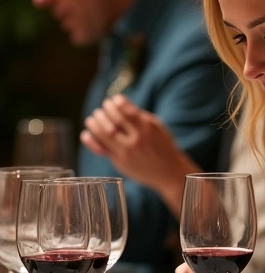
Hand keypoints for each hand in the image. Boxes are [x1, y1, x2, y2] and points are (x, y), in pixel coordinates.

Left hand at [81, 95, 197, 195]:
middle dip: (104, 110)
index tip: (114, 100)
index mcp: (148, 127)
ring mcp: (127, 151)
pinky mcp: (120, 162)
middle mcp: (137, 138)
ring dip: (94, 122)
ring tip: (93, 119)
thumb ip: (140, 116)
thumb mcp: (158, 127)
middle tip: (103, 109)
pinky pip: (100, 148)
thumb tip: (119, 103)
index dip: (115, 101)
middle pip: (113, 118)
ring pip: (103, 132)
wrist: (169, 172)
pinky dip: (90, 139)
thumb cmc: (163, 146)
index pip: (125, 108)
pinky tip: (88, 133)